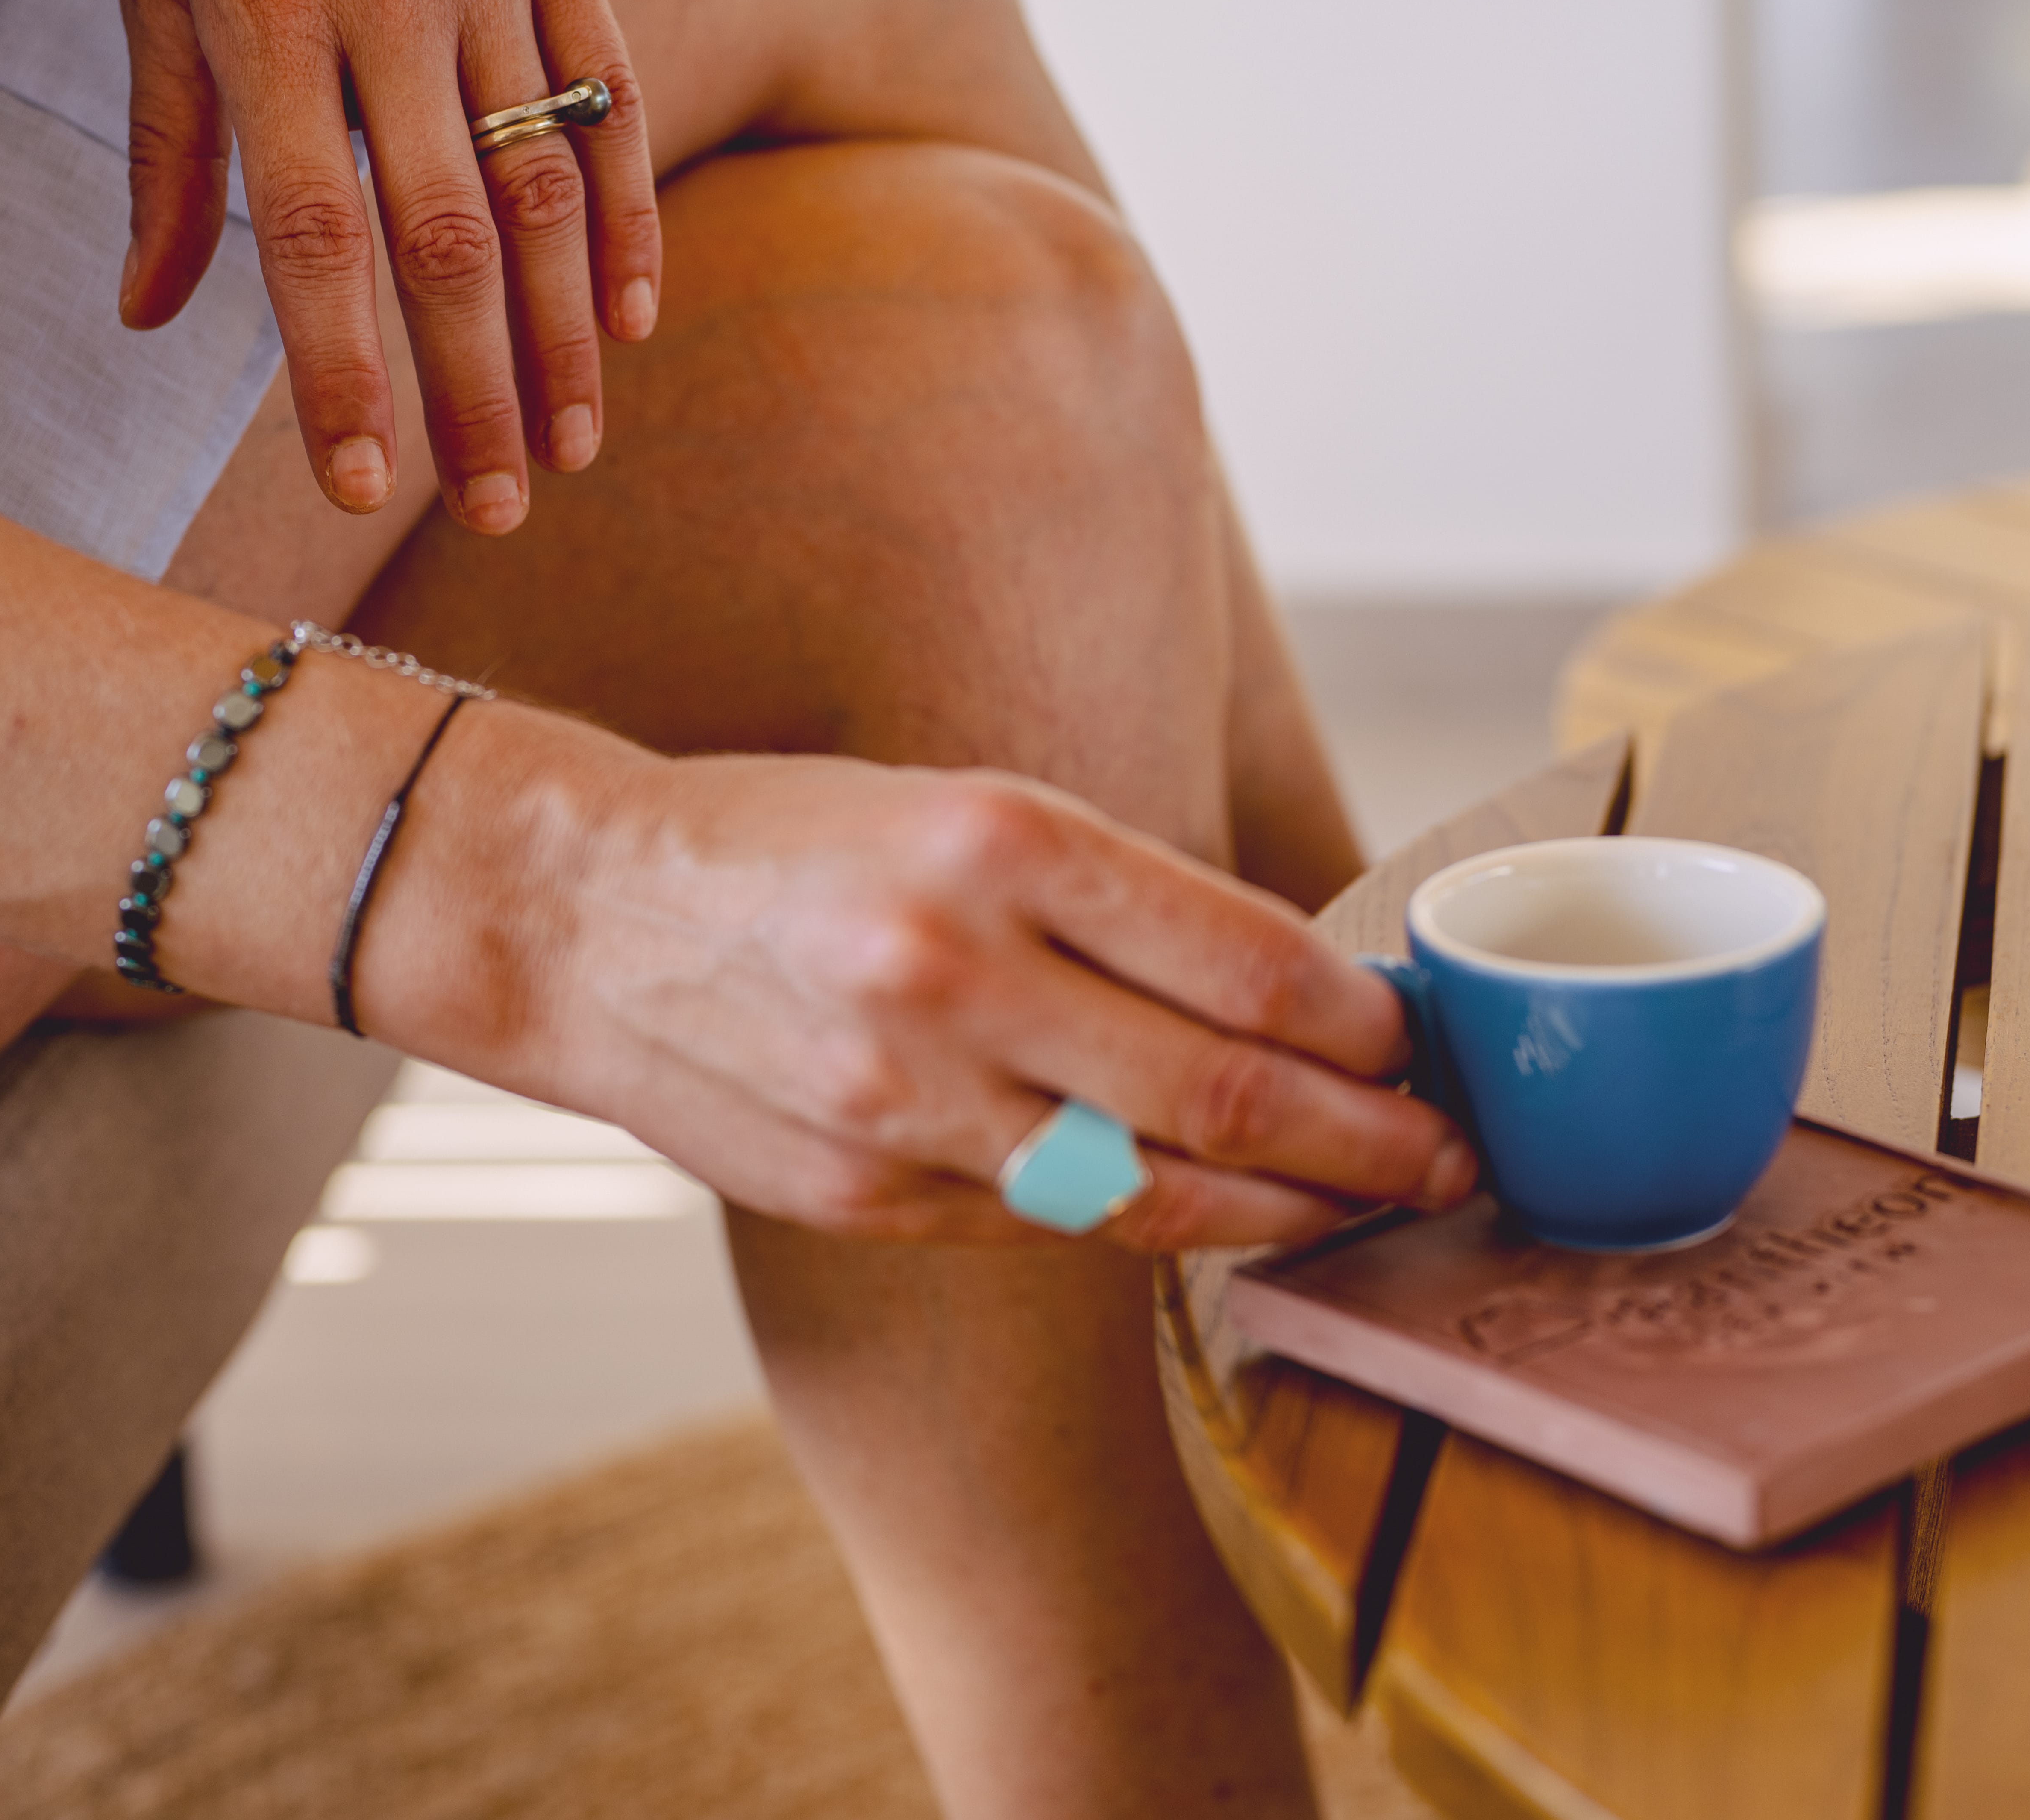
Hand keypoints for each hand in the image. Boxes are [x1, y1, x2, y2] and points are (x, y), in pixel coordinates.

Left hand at [107, 0, 659, 533]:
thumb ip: (168, 145)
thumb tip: (154, 319)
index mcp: (257, 5)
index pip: (311, 235)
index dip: (342, 372)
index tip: (361, 487)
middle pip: (445, 235)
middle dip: (474, 391)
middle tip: (502, 512)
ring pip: (542, 181)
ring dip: (564, 336)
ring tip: (574, 450)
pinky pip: (608, 90)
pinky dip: (628, 214)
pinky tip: (632, 318)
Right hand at [514, 752, 1481, 1249]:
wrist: (581, 915)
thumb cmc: (793, 841)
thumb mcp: (960, 806)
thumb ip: (1115, 900)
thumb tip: (1290, 993)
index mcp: (995, 843)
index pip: (1241, 959)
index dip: (1359, 1021)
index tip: (1418, 1043)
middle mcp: (955, 970)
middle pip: (1224, 1090)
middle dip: (1367, 1140)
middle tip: (1448, 1156)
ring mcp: (903, 1098)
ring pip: (1150, 1188)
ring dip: (1284, 1208)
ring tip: (1363, 1206)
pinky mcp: (863, 1190)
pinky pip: (1047, 1222)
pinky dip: (1149, 1222)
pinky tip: (1213, 1214)